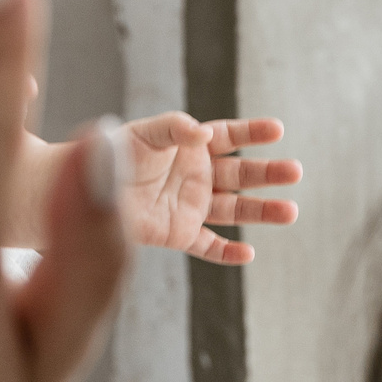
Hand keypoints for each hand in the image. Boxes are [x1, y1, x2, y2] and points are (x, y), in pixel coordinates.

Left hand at [121, 113, 301, 265]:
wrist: (86, 188)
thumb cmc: (113, 154)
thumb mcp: (143, 133)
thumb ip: (174, 129)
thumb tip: (204, 134)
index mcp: (192, 148)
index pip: (230, 137)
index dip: (253, 133)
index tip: (277, 129)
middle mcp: (198, 177)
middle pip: (241, 175)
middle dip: (268, 173)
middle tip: (295, 171)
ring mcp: (192, 206)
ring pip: (235, 209)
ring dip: (262, 211)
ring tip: (290, 212)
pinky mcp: (180, 234)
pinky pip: (208, 246)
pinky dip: (227, 252)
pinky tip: (248, 253)